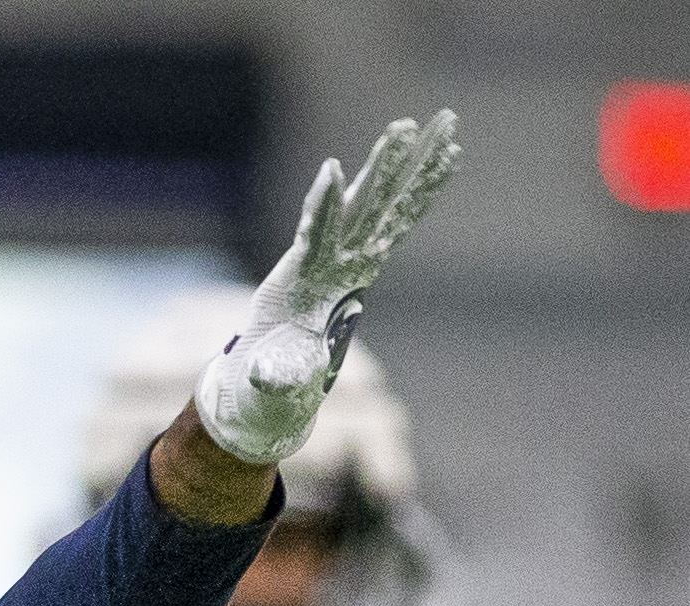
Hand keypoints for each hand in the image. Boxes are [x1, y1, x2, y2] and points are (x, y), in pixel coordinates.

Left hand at [196, 111, 459, 468]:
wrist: (268, 379)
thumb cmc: (272, 373)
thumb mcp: (273, 376)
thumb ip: (274, 375)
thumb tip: (266, 378)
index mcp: (310, 278)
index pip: (325, 231)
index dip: (329, 204)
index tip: (335, 172)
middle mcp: (333, 259)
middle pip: (367, 203)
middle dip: (391, 165)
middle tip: (419, 123)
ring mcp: (346, 258)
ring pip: (380, 202)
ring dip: (405, 163)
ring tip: (431, 122)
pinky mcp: (356, 262)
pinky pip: (392, 220)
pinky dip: (418, 191)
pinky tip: (445, 157)